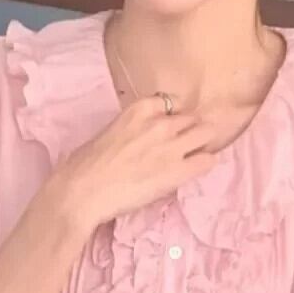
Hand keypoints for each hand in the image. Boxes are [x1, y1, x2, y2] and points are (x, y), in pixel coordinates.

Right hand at [50, 96, 218, 230]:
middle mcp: (160, 122)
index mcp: (140, 109)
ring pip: (207, 133)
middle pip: (192, 117)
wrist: (84, 191)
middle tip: (186, 145)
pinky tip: (195, 171)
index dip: (173, 116)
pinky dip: (206, 163)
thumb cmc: (86, 165)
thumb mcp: (110, 132)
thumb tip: (139, 141)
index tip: (170, 128)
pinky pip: (208, 160)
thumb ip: (132, 130)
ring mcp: (172, 146)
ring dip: (203, 143)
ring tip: (194, 156)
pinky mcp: (179, 171)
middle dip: (191, 129)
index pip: (171, 102)